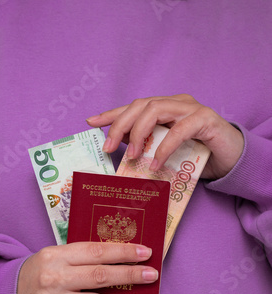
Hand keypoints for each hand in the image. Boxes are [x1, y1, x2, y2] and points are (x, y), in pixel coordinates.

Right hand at [17, 241, 157, 293]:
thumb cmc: (39, 273)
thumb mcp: (54, 257)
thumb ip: (82, 257)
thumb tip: (120, 260)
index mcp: (55, 256)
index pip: (95, 251)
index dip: (122, 252)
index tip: (145, 252)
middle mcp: (54, 278)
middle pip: (100, 276)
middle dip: (130, 274)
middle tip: (152, 274)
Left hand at [86, 94, 243, 179]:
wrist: (230, 159)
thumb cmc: (197, 155)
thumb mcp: (166, 151)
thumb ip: (148, 146)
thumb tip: (121, 153)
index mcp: (164, 108)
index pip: (133, 107)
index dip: (112, 114)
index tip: (91, 122)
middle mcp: (175, 103)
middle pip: (141, 105)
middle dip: (120, 125)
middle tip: (109, 148)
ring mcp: (191, 108)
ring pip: (157, 109)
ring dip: (139, 132)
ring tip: (132, 156)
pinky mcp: (205, 119)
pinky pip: (179, 129)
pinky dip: (164, 147)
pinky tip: (155, 164)